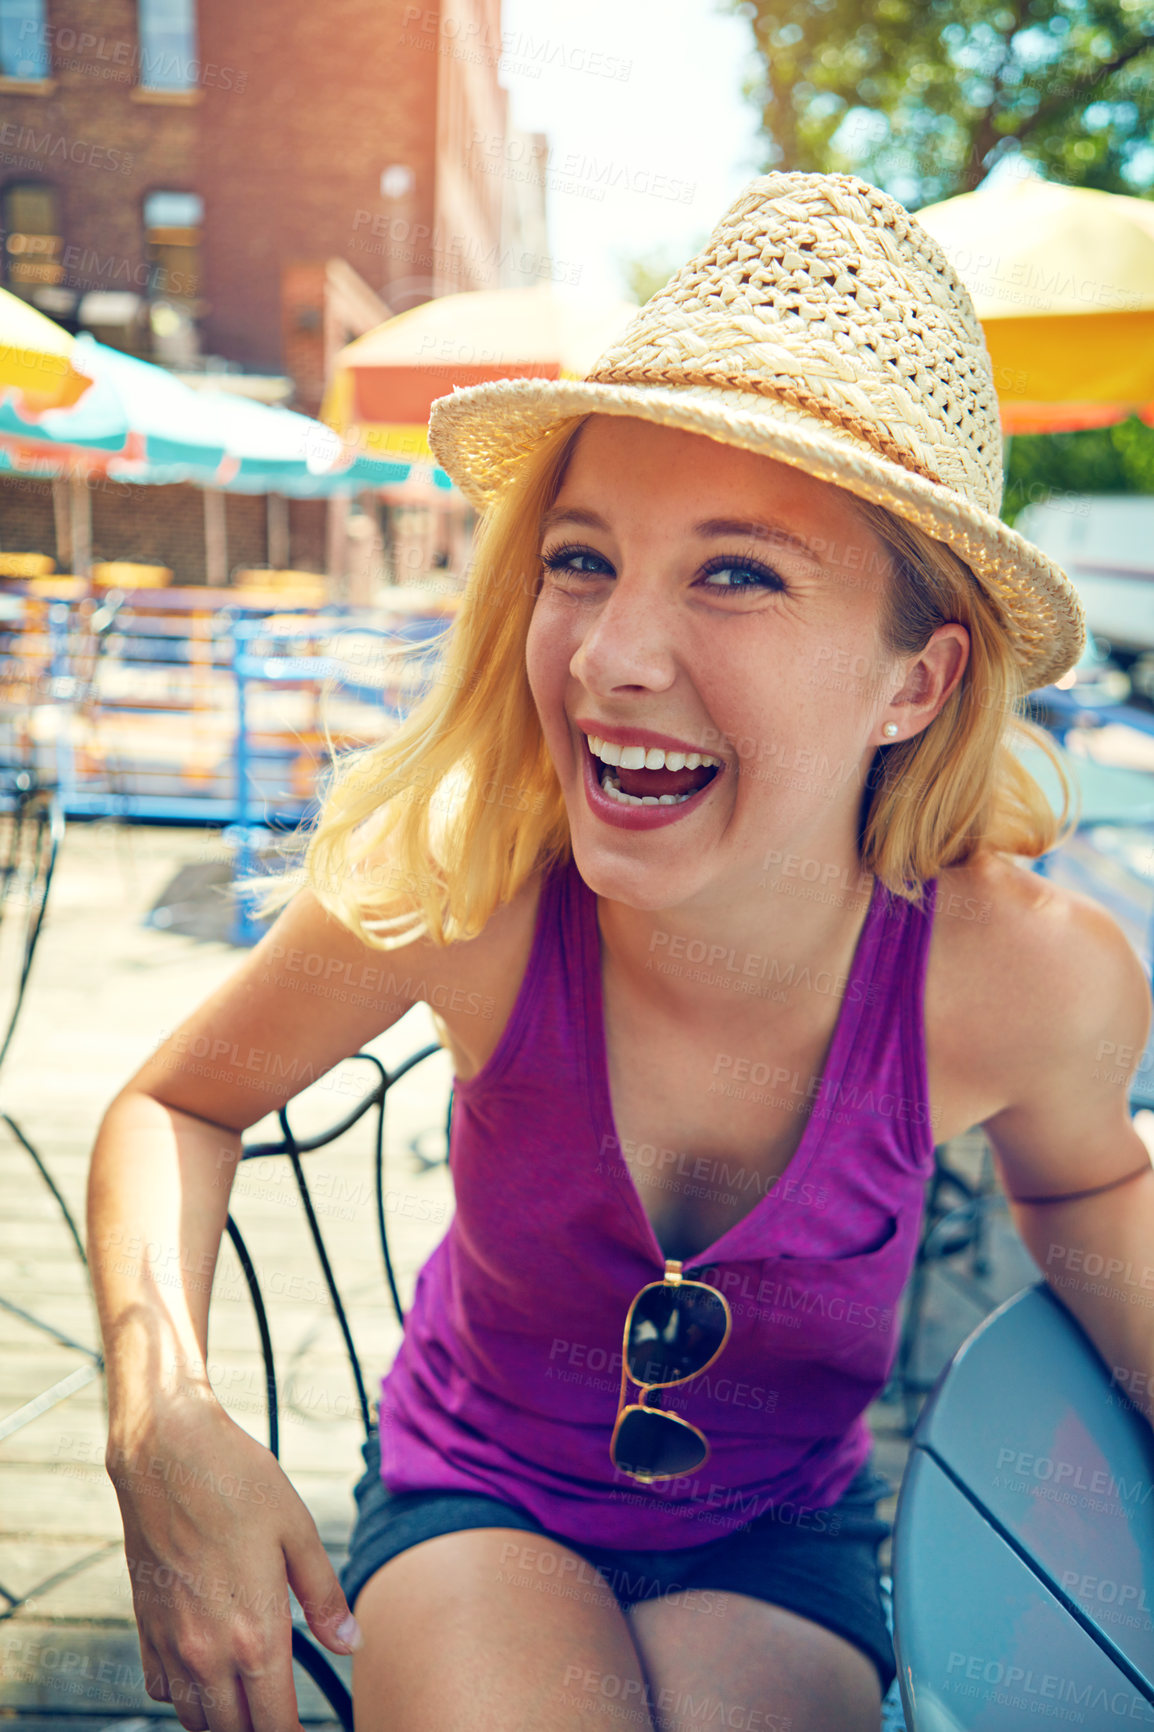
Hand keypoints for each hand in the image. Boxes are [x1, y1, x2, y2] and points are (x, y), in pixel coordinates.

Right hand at [108, 1392, 361, 1731]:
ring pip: (195, 1719)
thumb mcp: (298, 1531)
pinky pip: (161, 1690)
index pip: (276, 1724)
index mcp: (255, 1635)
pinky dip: (185, 1696)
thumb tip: (350, 1643)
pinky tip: (207, 1673)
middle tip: (283, 1715)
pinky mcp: (145, 1627)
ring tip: (250, 1702)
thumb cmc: (238, 1482)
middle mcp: (207, 1652)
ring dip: (224, 1721)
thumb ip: (324, 1596)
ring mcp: (171, 1644)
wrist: (166, 1452)